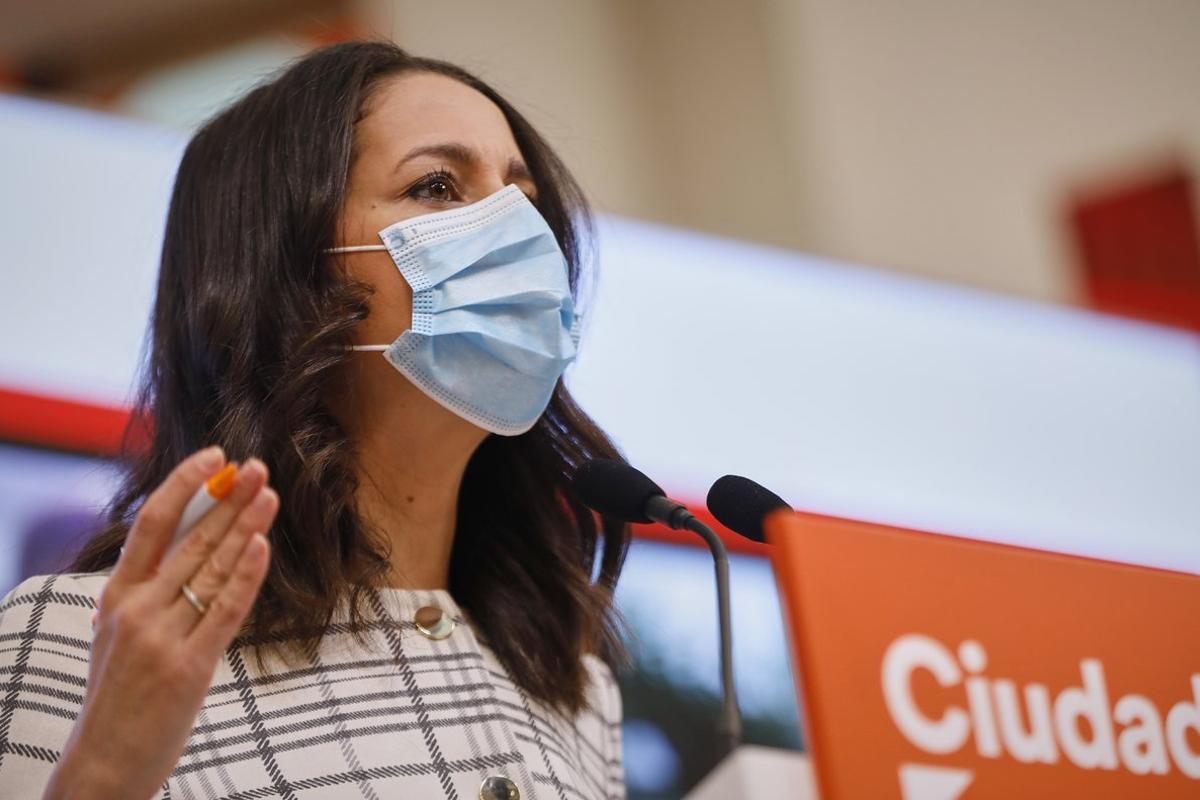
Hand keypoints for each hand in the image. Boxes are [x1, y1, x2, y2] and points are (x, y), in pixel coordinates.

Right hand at [45, 446, 277, 799]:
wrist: (103, 764)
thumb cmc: (120, 696)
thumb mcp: (119, 634)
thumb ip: (147, 592)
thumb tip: (183, 545)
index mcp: (116, 596)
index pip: (152, 524)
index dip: (184, 485)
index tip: (215, 457)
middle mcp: (137, 610)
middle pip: (190, 540)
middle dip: (228, 500)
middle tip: (258, 467)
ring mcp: (161, 638)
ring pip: (211, 569)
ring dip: (245, 527)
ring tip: (269, 494)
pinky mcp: (188, 667)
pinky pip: (223, 611)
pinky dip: (245, 576)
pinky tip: (262, 545)